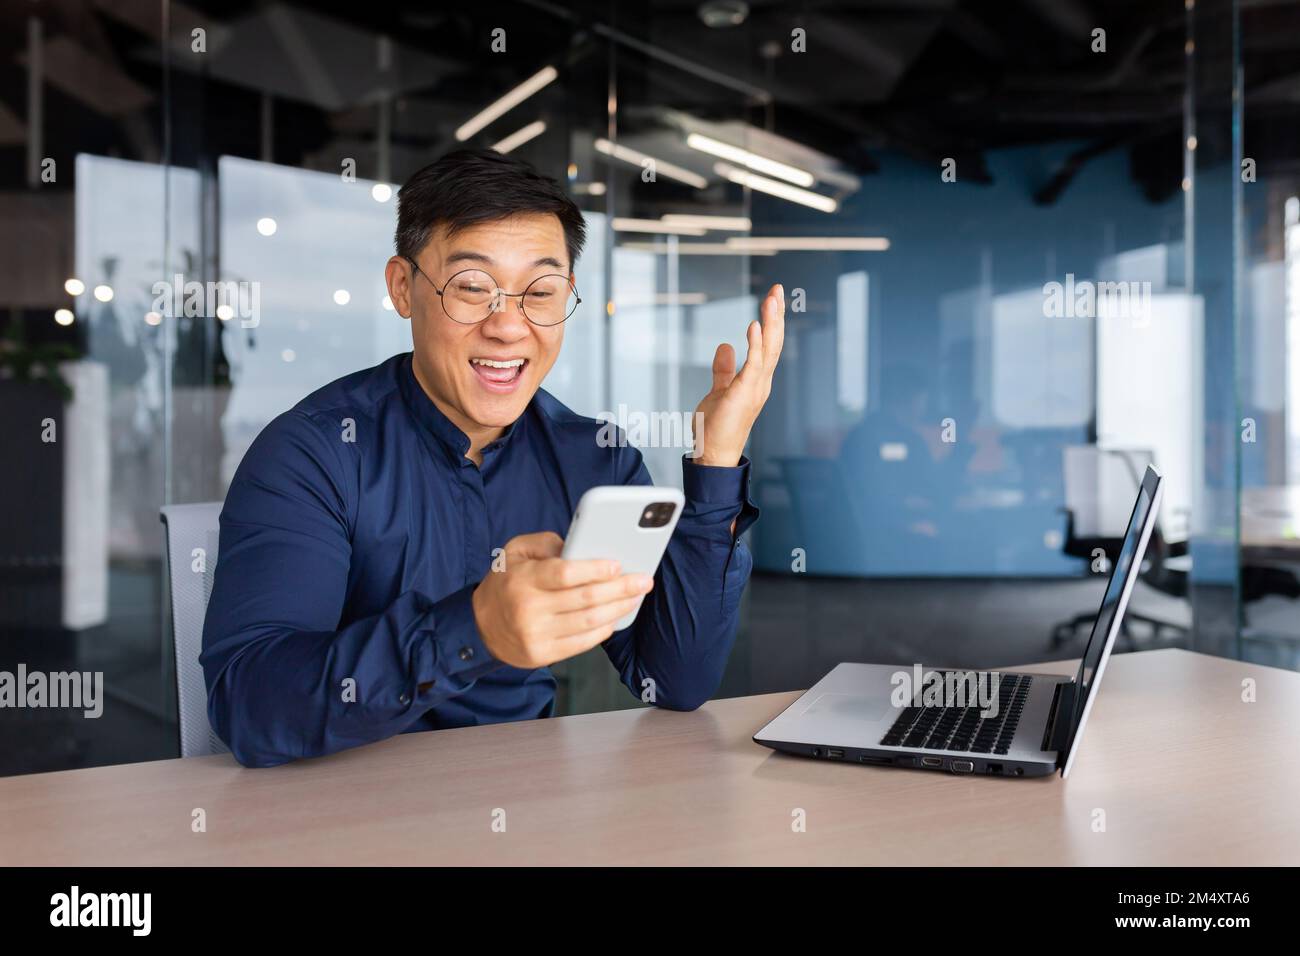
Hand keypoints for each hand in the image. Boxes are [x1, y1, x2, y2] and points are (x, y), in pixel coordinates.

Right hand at [471, 531, 653, 668]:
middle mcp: (529, 609)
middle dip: (620, 588)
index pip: (565, 574)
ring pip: (589, 622)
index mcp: (523, 579)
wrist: (481, 626)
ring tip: (635, 597)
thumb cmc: (506, 583)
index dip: (595, 570)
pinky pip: (583, 643)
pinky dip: (604, 630)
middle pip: (585, 599)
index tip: (618, 565)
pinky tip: (616, 617)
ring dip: (619, 609)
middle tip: (643, 580)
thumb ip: (546, 542)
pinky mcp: (543, 654)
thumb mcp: (515, 551)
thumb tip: (581, 545)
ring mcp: (536, 635)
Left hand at [692, 283, 785, 466]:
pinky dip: (755, 344)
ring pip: (768, 349)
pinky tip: (754, 325)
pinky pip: (753, 365)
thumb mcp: (719, 390)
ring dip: (771, 322)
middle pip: (774, 342)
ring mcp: (756, 388)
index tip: (772, 298)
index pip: (768, 344)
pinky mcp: (744, 393)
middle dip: (776, 314)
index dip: (771, 321)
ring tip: (772, 299)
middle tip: (778, 288)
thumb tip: (725, 346)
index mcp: (757, 379)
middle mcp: (762, 381)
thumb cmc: (718, 427)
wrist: (714, 454)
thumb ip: (723, 369)